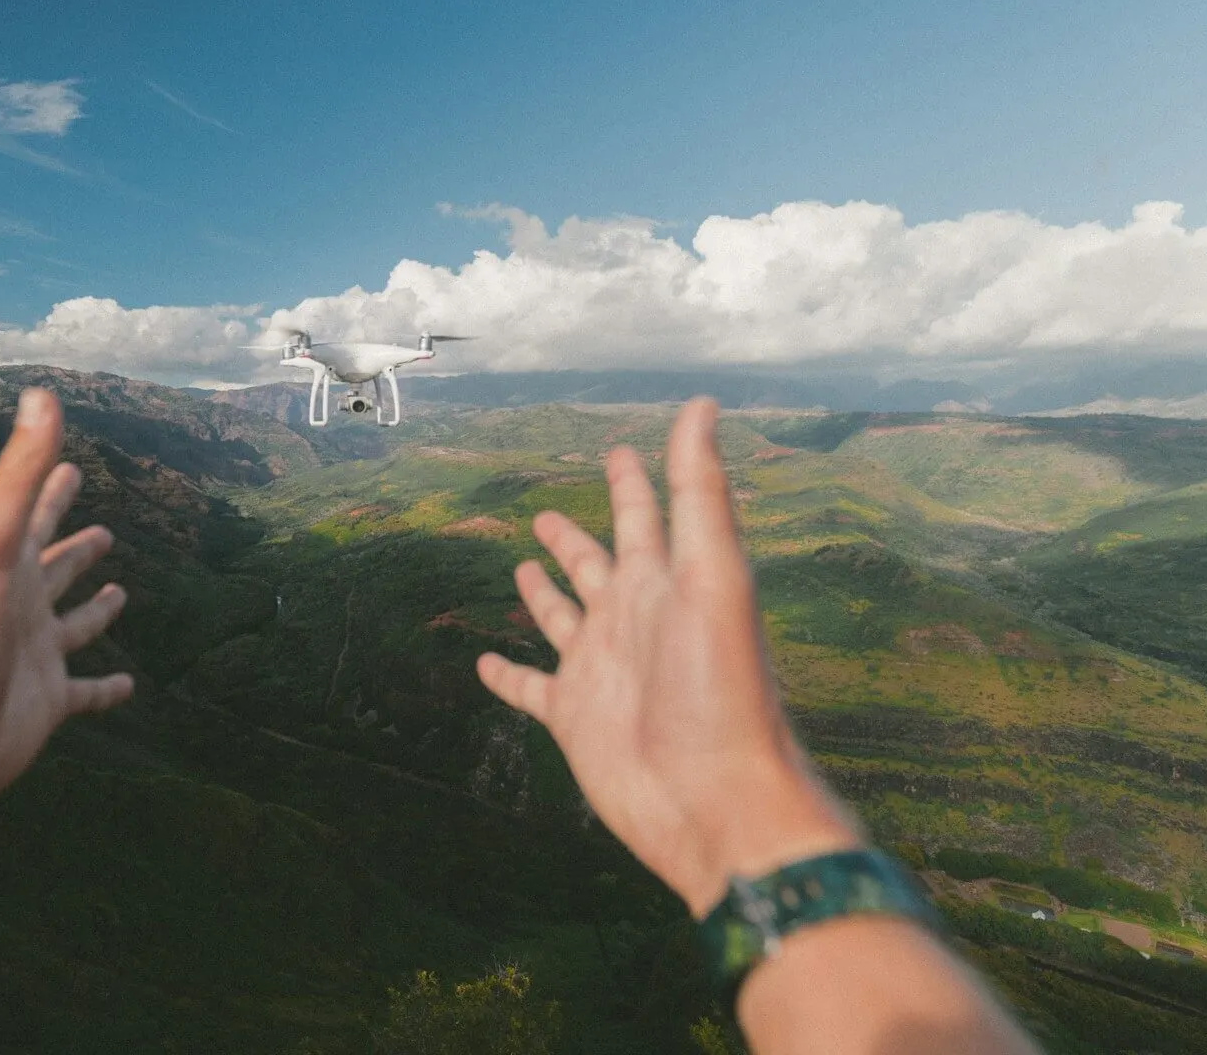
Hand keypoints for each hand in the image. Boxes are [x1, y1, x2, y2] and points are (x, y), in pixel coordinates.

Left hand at [0, 388, 132, 803]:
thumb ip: (19, 473)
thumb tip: (41, 394)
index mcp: (5, 563)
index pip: (32, 514)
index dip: (51, 487)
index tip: (71, 465)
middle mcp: (19, 604)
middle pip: (54, 567)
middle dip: (75, 546)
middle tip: (103, 529)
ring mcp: (34, 654)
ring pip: (72, 625)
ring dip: (93, 609)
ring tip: (119, 591)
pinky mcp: (48, 702)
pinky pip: (85, 692)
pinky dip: (107, 689)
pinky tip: (129, 686)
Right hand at [477, 398, 859, 914]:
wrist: (714, 803)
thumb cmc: (723, 691)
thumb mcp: (714, 577)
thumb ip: (701, 493)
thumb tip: (703, 404)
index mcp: (668, 583)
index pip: (647, 517)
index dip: (634, 481)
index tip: (619, 450)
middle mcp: (633, 620)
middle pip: (597, 565)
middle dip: (576, 536)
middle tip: (549, 511)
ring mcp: (602, 670)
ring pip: (563, 619)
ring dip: (544, 594)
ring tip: (521, 567)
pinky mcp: (574, 718)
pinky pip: (530, 688)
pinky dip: (507, 675)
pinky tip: (483, 664)